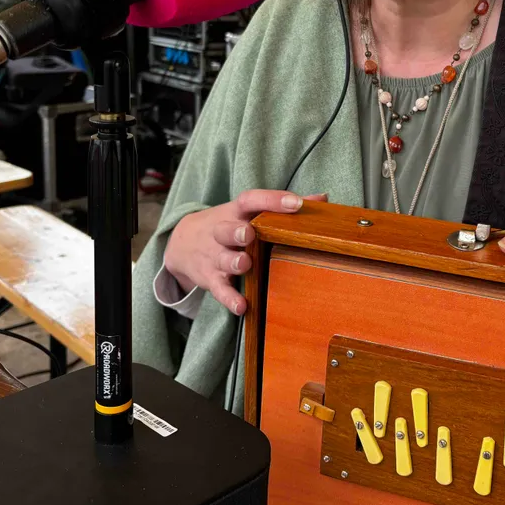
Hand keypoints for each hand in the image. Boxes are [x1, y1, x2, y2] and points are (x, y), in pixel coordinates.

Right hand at [163, 190, 326, 314]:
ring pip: (223, 259)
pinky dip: (229, 298)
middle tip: (249, 234)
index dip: (273, 200)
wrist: (182, 243)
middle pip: (227, 230)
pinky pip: (220, 290)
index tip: (296, 203)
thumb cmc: (228, 224)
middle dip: (237, 232)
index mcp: (236, 212)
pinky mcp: (211, 278)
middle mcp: (222, 232)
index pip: (252, 200)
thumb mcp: (248, 212)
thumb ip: (283, 206)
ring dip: (234, 262)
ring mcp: (215, 256)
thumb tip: (322, 198)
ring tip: (246, 264)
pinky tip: (242, 306)